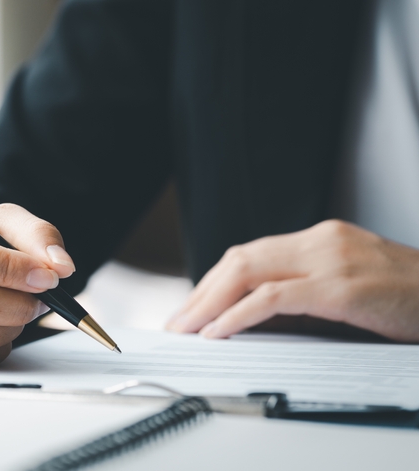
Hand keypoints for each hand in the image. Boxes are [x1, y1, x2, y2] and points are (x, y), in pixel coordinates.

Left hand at [167, 220, 418, 340]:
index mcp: (323, 238)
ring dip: (209, 302)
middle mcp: (322, 240)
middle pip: (241, 259)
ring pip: (248, 271)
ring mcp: (331, 260)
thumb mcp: (354, 291)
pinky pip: (273, 298)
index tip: (193, 308)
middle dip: (202, 292)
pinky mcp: (340, 287)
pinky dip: (238, 315)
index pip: (251, 254)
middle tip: (178, 322)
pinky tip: (218, 332)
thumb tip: (257, 321)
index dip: (215, 282)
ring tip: (186, 328)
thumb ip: (310, 296)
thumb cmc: (414, 300)